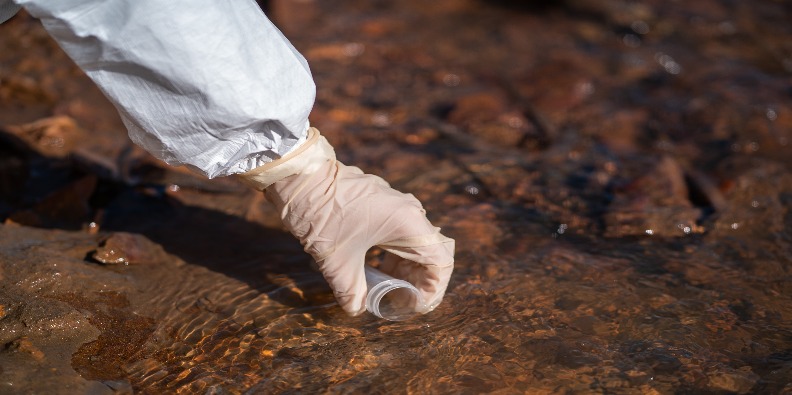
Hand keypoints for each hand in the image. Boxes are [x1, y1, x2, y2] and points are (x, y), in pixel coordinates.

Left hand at [240, 128, 454, 315]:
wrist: (300, 177)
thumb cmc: (322, 216)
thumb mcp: (336, 262)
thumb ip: (351, 292)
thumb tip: (357, 309)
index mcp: (408, 224)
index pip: (440, 263)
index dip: (432, 290)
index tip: (414, 306)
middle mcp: (409, 211)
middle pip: (430, 254)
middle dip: (418, 282)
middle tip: (400, 302)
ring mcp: (396, 204)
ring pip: (415, 243)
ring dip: (405, 269)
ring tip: (387, 288)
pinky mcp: (382, 202)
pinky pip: (400, 232)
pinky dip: (394, 254)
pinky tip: (376, 268)